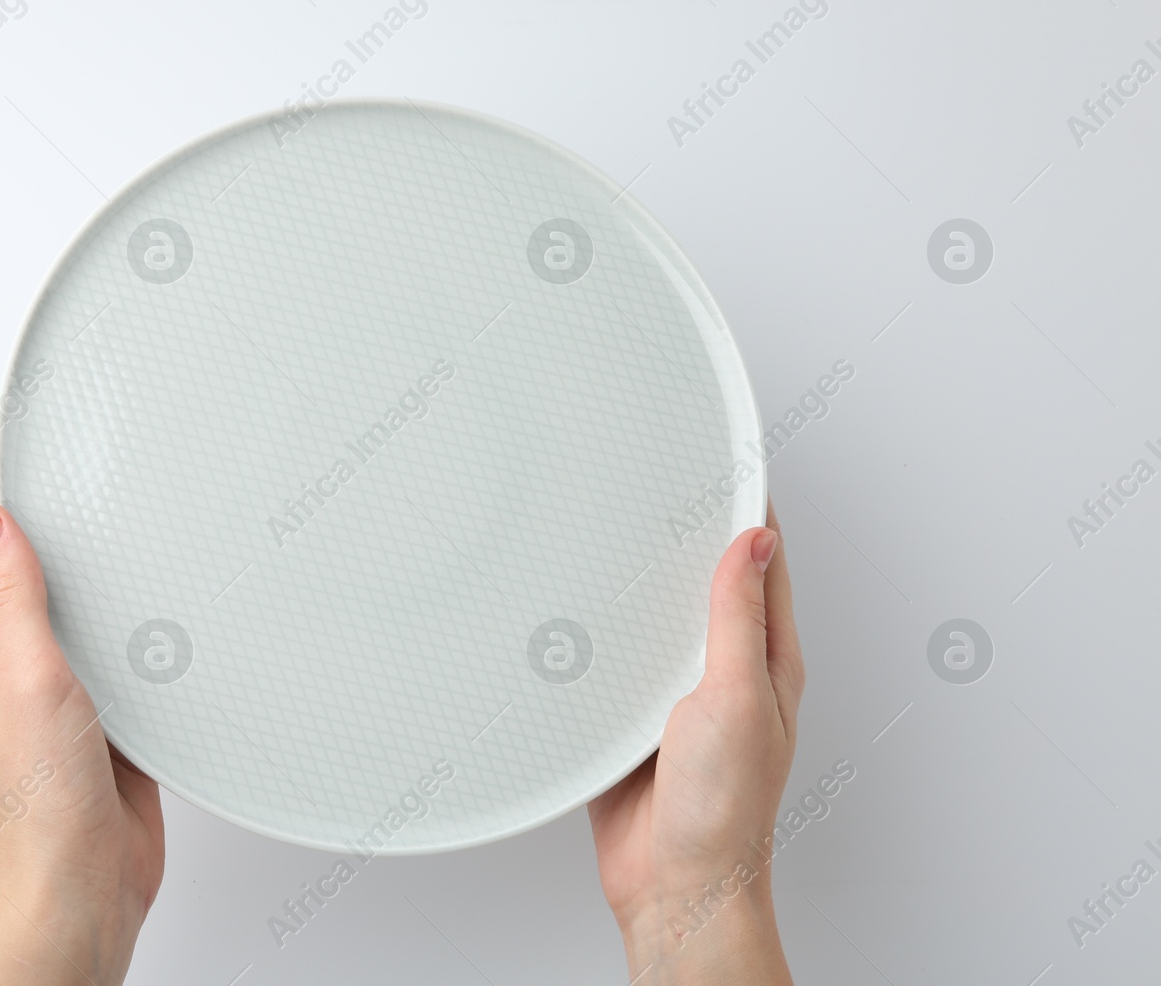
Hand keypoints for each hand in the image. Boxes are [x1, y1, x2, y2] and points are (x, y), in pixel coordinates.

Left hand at [0, 455, 163, 984]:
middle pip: (18, 576)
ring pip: (65, 608)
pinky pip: (103, 644)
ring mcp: (48, 691)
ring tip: (97, 512)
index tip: (15, 443)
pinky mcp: (93, 710)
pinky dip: (120, 615)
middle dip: (40, 524)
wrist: (90, 883)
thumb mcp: (29, 679)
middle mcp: (0, 672)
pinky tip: (139, 592)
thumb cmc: (44, 805)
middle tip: (62, 463)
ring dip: (83, 570)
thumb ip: (14, 595)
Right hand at [589, 502, 802, 983]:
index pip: (762, 562)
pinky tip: (578, 610)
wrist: (672, 886)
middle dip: (688, 530)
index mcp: (766, 658)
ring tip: (615, 525)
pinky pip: (617, 660)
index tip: (724, 457)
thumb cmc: (722, 812)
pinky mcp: (632, 719)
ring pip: (657, 616)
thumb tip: (755, 541)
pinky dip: (601, 631)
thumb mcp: (737, 699)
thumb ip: (738, 619)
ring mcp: (676, 693)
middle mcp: (724, 669)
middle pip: (707, 581)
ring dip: (640, 579)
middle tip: (659, 475)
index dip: (746, 507)